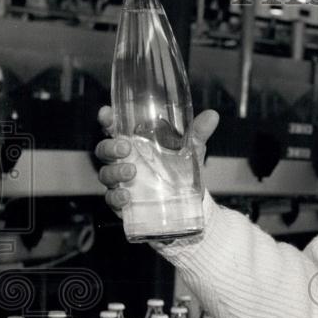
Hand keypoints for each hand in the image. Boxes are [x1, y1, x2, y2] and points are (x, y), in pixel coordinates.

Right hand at [95, 106, 219, 214]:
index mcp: (136, 144)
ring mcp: (122, 182)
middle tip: (124, 148)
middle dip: (110, 147)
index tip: (106, 113)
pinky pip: (112, 200)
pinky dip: (116, 197)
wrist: (190, 203)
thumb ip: (197, 133)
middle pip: (104, 150)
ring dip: (114, 172)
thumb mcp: (191, 151)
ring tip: (131, 172)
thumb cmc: (182, 170)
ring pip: (106, 174)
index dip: (107, 120)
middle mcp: (124, 161)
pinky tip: (126, 197)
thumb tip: (212, 115)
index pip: (115, 128)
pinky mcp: (124, 203)